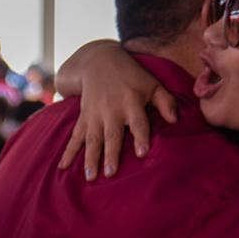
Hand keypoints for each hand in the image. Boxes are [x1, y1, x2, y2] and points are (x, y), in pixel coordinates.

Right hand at [57, 41, 177, 179]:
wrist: (99, 61)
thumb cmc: (132, 77)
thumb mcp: (152, 84)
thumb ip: (166, 101)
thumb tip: (175, 120)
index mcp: (132, 102)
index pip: (138, 122)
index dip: (141, 137)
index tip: (142, 153)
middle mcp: (112, 110)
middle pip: (112, 135)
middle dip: (111, 153)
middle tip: (111, 173)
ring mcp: (95, 115)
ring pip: (93, 139)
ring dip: (90, 158)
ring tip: (90, 176)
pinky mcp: (84, 118)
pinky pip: (75, 136)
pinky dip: (68, 152)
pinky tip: (62, 167)